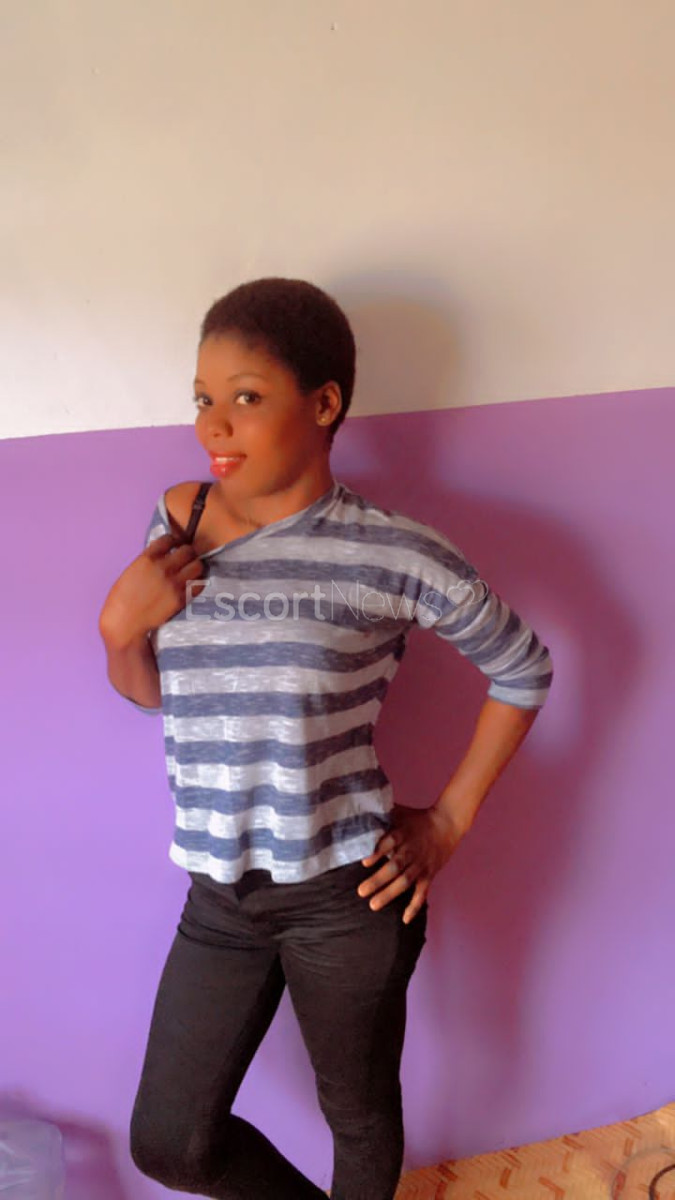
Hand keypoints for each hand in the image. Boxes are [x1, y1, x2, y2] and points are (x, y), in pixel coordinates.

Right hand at [99, 533, 206, 644]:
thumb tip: (162, 556)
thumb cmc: (121, 599)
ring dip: (195, 566)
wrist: (125, 622)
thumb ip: (148, 562)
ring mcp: (174, 583)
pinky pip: (198, 584)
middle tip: (186, 559)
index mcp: (147, 558)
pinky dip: (197, 583)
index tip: (176, 545)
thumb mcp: (131, 572)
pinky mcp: (181, 598)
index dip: (174, 541)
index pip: (169, 539)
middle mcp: (163, 567)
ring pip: (197, 565)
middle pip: (187, 550)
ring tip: (191, 571)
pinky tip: (192, 584)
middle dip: (188, 553)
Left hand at [357, 801, 464, 923]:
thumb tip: (358, 811)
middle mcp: (411, 851)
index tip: (364, 862)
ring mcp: (420, 864)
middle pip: (395, 867)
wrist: (447, 823)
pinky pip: (422, 892)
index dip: (377, 852)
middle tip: (361, 892)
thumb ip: (381, 813)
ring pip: (405, 882)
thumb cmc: (418, 818)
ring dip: (389, 894)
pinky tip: (404, 919)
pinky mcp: (429, 874)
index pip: (389, 842)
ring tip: (373, 905)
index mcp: (402, 834)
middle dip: (378, 880)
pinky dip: (414, 907)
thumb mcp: (399, 812)